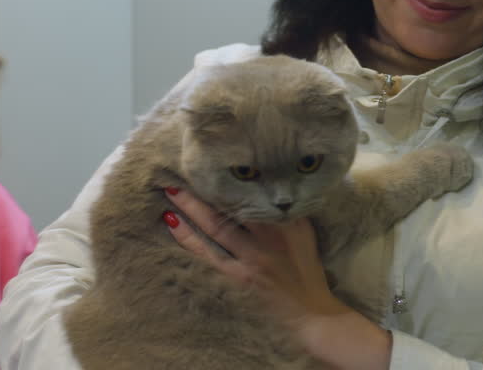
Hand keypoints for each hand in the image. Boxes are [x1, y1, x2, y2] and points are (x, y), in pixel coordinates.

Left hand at [163, 187, 391, 369]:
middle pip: (229, 208)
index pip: (252, 196)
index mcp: (285, 223)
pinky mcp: (239, 278)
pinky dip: (190, 240)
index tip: (209, 168)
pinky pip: (209, 255)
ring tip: (170, 194)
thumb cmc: (307, 270)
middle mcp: (268, 237)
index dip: (228, 182)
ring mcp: (252, 259)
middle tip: (177, 176)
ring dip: (190, 210)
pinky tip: (173, 226)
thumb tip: (264, 187)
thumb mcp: (304, 233)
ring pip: (214, 229)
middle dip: (202, 192)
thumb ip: (284, 212)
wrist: (313, 313)